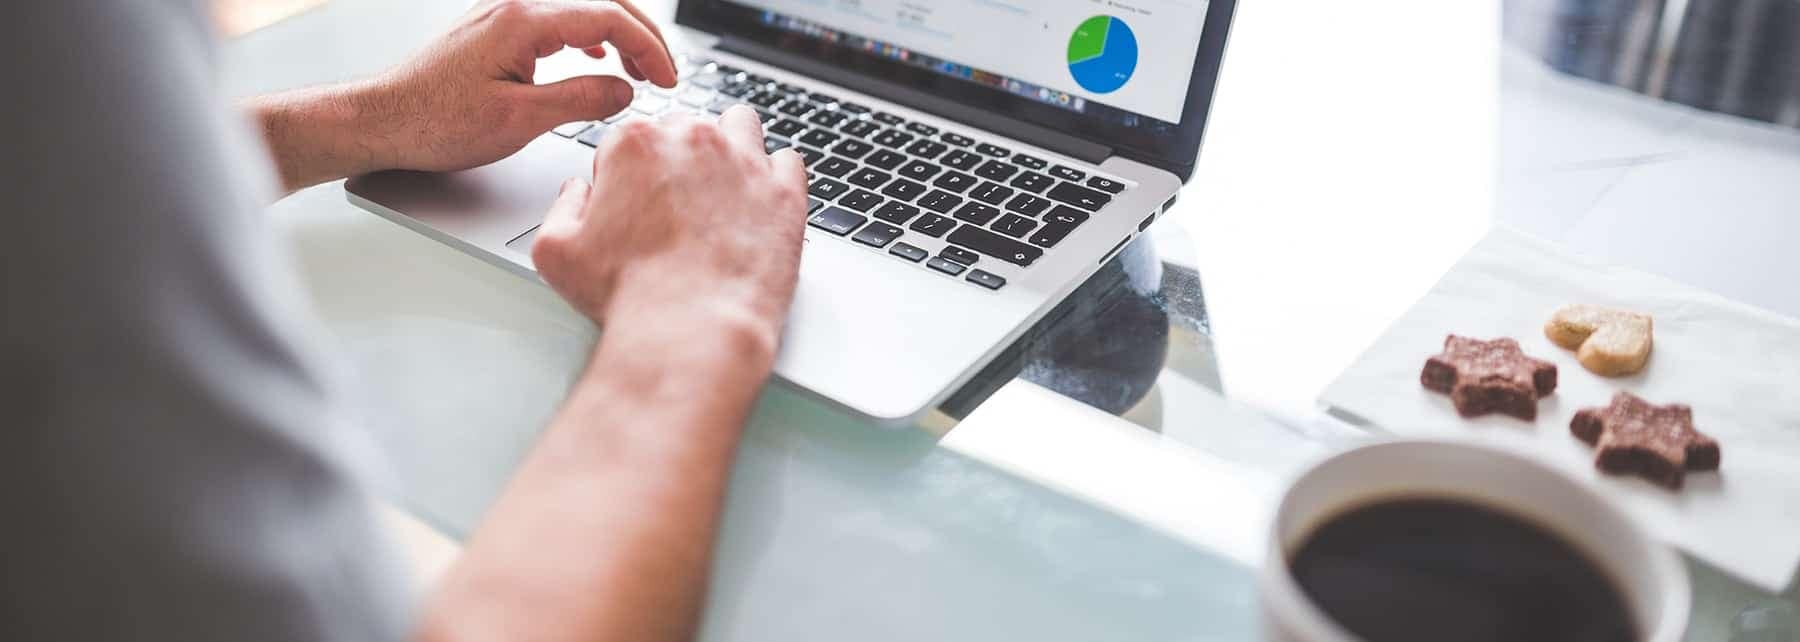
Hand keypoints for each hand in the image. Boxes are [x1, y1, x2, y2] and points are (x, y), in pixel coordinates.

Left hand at [366, 0, 677, 172]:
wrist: (383, 120)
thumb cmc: (436, 122)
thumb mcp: (519, 121)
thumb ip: (580, 100)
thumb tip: (624, 90)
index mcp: (523, 20)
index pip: (608, 16)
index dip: (648, 48)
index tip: (668, 80)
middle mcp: (514, 5)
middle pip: (601, 0)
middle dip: (642, 35)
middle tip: (666, 72)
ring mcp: (503, 12)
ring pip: (580, 5)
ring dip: (618, 32)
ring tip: (638, 68)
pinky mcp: (496, 27)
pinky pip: (556, 16)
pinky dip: (588, 32)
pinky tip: (595, 55)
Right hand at [530, 106, 809, 361]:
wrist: (691, 331)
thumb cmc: (628, 296)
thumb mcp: (556, 251)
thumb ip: (562, 206)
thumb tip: (578, 190)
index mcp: (635, 143)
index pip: (630, 139)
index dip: (627, 175)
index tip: (633, 206)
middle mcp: (692, 140)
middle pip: (684, 130)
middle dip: (678, 160)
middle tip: (675, 207)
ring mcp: (745, 162)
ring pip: (739, 127)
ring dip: (729, 147)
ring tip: (722, 190)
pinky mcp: (785, 192)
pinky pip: (788, 161)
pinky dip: (776, 176)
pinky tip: (761, 203)